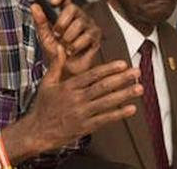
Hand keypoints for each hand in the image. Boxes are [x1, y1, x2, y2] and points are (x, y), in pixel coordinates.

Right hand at [2, 45, 142, 162]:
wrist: (37, 132)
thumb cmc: (43, 106)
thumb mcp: (47, 83)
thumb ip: (56, 64)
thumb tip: (60, 46)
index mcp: (69, 86)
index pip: (92, 75)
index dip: (109, 69)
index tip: (123, 63)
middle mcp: (77, 99)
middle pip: (103, 87)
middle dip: (122, 79)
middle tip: (137, 72)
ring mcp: (82, 113)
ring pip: (107, 102)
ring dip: (125, 95)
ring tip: (139, 88)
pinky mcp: (85, 127)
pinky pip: (104, 119)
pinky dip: (118, 114)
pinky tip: (131, 108)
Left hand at [31, 0, 100, 75]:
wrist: (66, 71)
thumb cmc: (57, 53)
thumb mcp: (45, 37)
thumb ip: (40, 21)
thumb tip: (34, 6)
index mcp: (64, 13)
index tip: (52, 1)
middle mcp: (78, 15)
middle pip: (72, 8)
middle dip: (61, 23)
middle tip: (57, 35)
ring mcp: (88, 24)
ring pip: (79, 23)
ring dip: (68, 38)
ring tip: (65, 46)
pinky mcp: (96, 35)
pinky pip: (87, 35)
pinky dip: (76, 46)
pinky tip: (73, 50)